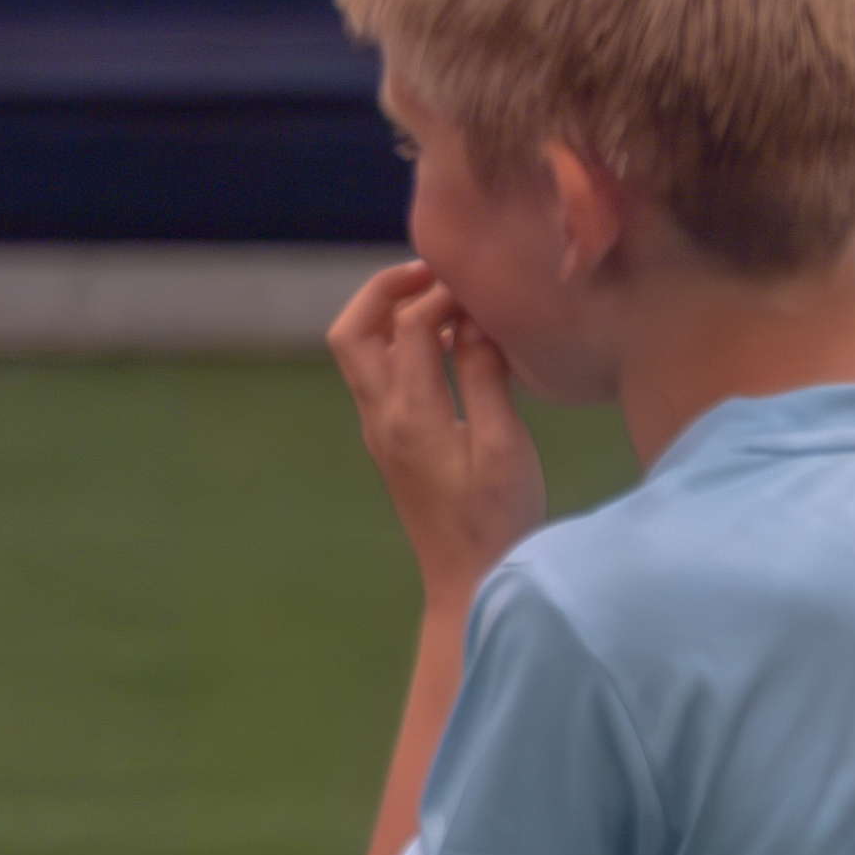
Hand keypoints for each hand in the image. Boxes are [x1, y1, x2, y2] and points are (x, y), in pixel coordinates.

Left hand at [325, 260, 544, 601]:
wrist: (467, 581)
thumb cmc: (496, 520)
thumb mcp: (503, 447)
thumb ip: (484, 379)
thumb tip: (472, 323)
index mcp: (409, 415)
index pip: (408, 327)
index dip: (442, 293)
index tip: (482, 284)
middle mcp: (380, 417)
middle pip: (352, 332)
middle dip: (384, 291)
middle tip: (434, 273)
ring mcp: (379, 430)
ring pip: (359, 353)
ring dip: (389, 316)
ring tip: (443, 300)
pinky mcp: (390, 442)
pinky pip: (379, 376)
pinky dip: (400, 345)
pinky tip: (447, 345)